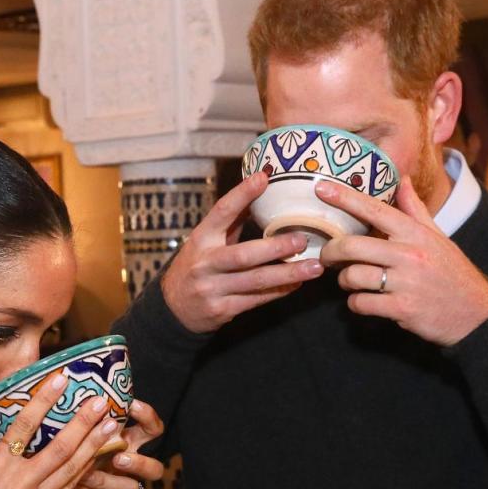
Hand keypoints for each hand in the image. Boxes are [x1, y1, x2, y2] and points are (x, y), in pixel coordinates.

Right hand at [0, 373, 124, 488]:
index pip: (24, 428)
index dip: (44, 401)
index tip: (60, 380)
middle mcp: (20, 484)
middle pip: (59, 447)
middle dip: (83, 422)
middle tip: (102, 401)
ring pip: (72, 468)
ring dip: (94, 444)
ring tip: (112, 424)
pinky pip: (70, 488)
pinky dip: (86, 469)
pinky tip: (99, 455)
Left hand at [59, 398, 164, 488]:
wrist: (57, 486)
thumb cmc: (68, 445)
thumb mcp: (76, 425)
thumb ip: (76, 404)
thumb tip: (60, 365)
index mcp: (129, 440)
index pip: (152, 428)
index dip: (147, 417)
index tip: (131, 404)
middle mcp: (130, 465)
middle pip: (155, 469)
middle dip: (138, 463)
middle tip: (118, 456)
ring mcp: (120, 488)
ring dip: (108, 480)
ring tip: (86, 473)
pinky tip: (71, 487)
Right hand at [161, 171, 323, 332]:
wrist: (174, 310)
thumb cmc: (196, 267)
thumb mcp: (206, 240)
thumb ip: (230, 220)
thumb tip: (258, 188)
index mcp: (201, 239)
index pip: (221, 213)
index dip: (241, 194)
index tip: (263, 178)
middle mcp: (205, 264)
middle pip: (243, 255)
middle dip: (275, 248)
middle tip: (302, 240)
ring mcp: (212, 289)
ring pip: (255, 281)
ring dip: (287, 273)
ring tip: (313, 267)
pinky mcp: (222, 310)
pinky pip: (256, 300)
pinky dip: (279, 291)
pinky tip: (297, 283)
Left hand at [317, 176, 487, 345]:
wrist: (476, 314)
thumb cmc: (452, 273)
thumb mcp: (438, 237)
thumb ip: (415, 210)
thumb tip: (403, 180)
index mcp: (416, 234)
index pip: (375, 209)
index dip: (344, 197)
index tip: (321, 188)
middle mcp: (409, 254)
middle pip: (353, 245)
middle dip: (331, 251)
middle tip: (326, 255)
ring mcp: (405, 282)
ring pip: (353, 276)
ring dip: (344, 281)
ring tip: (349, 281)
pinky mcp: (402, 308)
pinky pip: (361, 303)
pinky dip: (355, 303)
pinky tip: (363, 301)